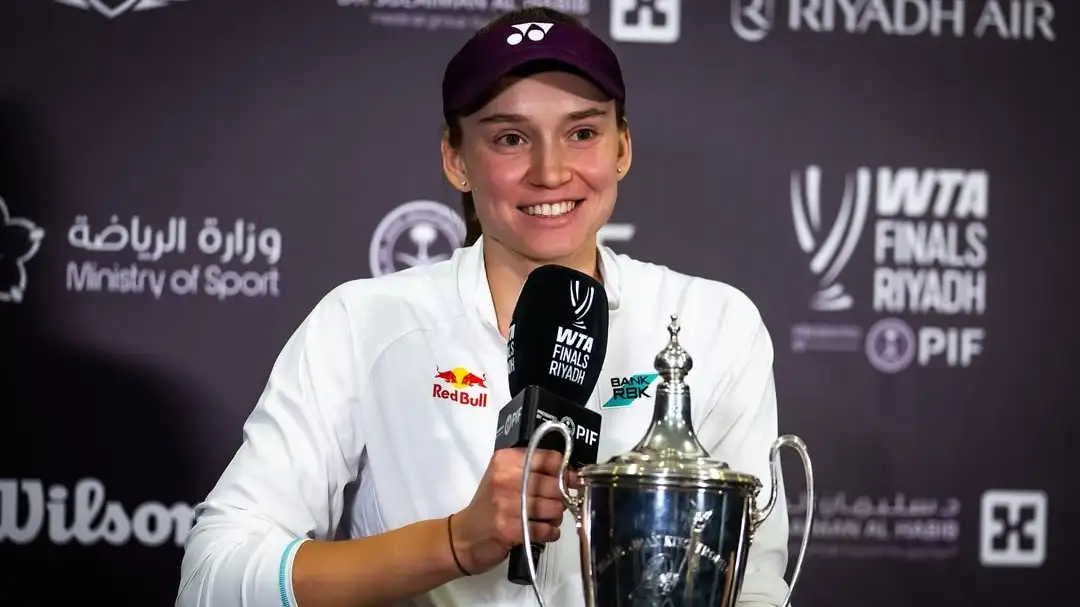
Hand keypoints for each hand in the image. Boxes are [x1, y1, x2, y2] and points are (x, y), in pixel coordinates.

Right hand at [451, 448, 569, 575]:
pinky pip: (546, 529)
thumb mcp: (503, 477)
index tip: (567, 480)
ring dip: (556, 516)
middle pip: (555, 484)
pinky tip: (544, 532)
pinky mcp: (511, 529)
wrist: (463, 537)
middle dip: (560, 498)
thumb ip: (533, 471)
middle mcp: (506, 478)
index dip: (564, 471)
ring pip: (554, 507)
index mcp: (505, 460)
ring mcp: (508, 504)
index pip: (549, 459)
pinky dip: (551, 532)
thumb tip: (571, 475)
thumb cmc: (488, 506)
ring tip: (546, 519)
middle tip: (552, 504)